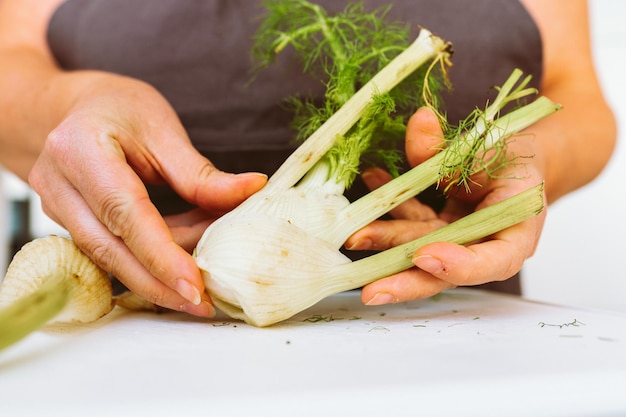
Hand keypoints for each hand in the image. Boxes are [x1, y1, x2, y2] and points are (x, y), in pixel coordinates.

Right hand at [28, 73, 266, 315]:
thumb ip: (200, 172)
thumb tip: (250, 192)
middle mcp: (59, 186)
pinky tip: (183, 260)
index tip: (195, 285)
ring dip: (160, 274)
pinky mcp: (71, 226)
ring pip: (111, 259)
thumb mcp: (162, 128)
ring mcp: (58, 210)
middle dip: (159, 285)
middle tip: (203, 304)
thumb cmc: (117, 109)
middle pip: (111, 250)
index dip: (160, 254)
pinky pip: (113, 253)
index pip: (124, 213)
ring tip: (205, 277)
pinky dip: (151, 260)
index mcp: (80, 151)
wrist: (72, 110)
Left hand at [345, 107, 545, 304]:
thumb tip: (420, 122)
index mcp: (516, 233)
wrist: (515, 160)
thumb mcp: (492, 147)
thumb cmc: (514, 158)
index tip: (423, 256)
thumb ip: (455, 146)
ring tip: (355, 236)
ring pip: (419, 247)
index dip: (459, 265)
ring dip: (386, 239)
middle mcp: (485, 245)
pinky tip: (371, 180)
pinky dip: (392, 205)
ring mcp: (457, 239)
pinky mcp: (438, 229)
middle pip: (447, 271)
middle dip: (406, 281)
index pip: (493, 261)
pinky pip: (411, 220)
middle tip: (371, 291)